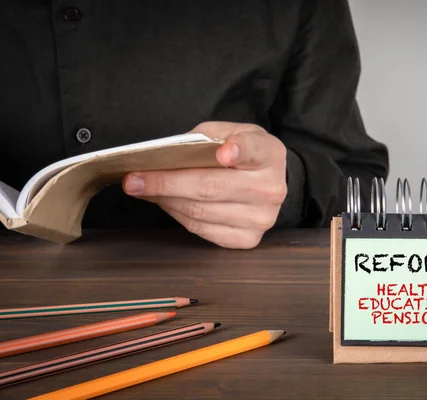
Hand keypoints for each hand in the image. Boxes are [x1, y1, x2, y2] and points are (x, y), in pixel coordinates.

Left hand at [122, 122, 286, 248]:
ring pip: (200, 212)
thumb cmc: (244, 155)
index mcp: (269, 155)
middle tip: (133, 179)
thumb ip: (207, 138)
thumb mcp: (233, 133)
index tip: (223, 152)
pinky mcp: (248, 239)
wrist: (269, 182)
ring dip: (165, 200)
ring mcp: (261, 218)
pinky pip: (202, 230)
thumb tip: (165, 158)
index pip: (254, 150)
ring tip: (142, 189)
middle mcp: (271, 189)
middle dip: (166, 182)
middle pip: (211, 187)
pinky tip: (164, 202)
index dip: (239, 151)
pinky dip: (177, 215)